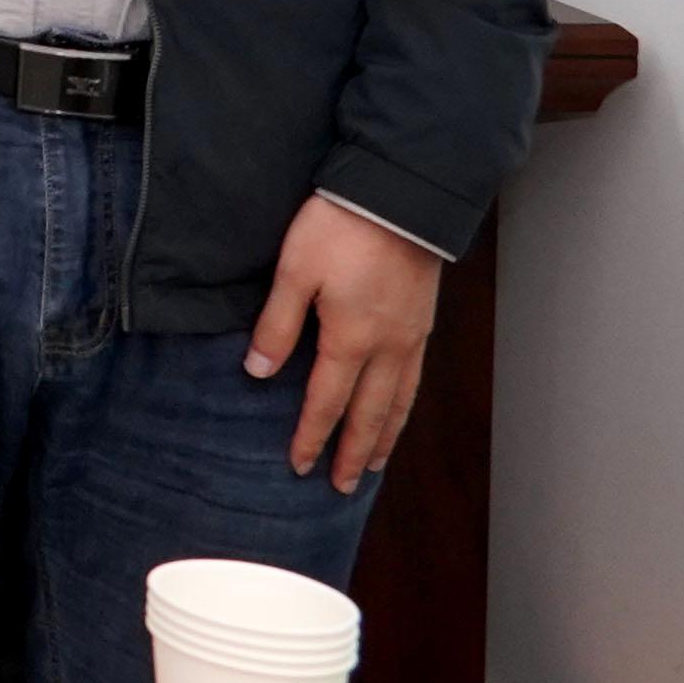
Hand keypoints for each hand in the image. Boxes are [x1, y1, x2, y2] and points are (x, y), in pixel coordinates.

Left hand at [246, 195, 443, 490]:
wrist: (400, 195)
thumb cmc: (340, 228)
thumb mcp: (295, 271)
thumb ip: (277, 324)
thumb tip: (259, 372)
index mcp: (350, 339)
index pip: (327, 402)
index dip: (312, 436)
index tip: (300, 466)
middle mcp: (387, 348)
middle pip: (370, 414)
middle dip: (355, 453)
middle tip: (345, 487)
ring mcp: (411, 336)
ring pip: (400, 401)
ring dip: (385, 435)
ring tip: (375, 463)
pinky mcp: (423, 320)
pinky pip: (416, 378)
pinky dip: (405, 405)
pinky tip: (398, 409)